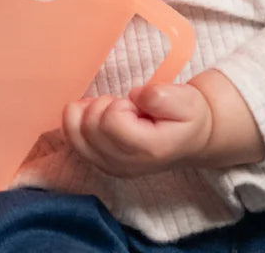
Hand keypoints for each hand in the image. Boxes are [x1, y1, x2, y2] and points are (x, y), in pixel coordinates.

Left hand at [62, 84, 213, 177]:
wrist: (191, 139)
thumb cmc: (188, 116)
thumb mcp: (186, 99)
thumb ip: (160, 96)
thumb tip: (134, 96)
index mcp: (147, 149)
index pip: (110, 122)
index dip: (119, 104)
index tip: (136, 104)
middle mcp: (124, 165)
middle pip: (89, 128)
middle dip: (102, 106)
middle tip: (125, 105)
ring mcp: (110, 168)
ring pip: (74, 136)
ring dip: (87, 114)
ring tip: (110, 109)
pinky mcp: (101, 165)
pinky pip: (73, 143)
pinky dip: (77, 123)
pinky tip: (96, 116)